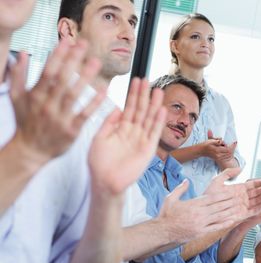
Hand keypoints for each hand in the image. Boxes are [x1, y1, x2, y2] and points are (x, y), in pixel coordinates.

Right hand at [10, 40, 104, 166]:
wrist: (31, 151)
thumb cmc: (26, 122)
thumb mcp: (16, 98)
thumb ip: (19, 75)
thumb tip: (21, 54)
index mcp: (35, 95)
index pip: (47, 71)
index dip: (57, 55)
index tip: (67, 41)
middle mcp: (47, 105)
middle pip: (62, 79)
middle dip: (73, 60)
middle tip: (85, 44)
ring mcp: (59, 118)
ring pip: (73, 95)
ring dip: (85, 77)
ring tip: (96, 62)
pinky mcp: (71, 130)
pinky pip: (84, 115)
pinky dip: (94, 104)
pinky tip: (104, 92)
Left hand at [88, 78, 165, 194]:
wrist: (104, 182)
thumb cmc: (99, 164)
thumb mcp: (99, 138)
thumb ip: (108, 123)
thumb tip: (117, 107)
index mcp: (120, 129)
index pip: (129, 108)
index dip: (133, 95)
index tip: (136, 81)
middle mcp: (132, 133)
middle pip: (140, 110)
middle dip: (144, 95)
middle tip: (147, 80)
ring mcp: (141, 141)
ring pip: (149, 119)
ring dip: (154, 105)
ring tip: (158, 91)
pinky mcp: (148, 150)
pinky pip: (154, 133)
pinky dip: (158, 122)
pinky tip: (161, 110)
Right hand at [158, 179, 239, 241]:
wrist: (162, 231)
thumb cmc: (166, 215)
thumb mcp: (170, 198)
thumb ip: (180, 189)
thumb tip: (186, 181)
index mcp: (193, 204)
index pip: (212, 198)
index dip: (223, 195)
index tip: (231, 192)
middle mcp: (199, 213)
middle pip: (218, 206)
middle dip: (230, 202)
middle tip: (239, 199)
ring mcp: (201, 223)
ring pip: (219, 216)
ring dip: (230, 212)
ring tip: (239, 208)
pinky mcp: (200, 232)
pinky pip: (215, 227)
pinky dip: (224, 224)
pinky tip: (232, 221)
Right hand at [202, 131, 236, 164]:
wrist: (201, 151)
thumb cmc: (206, 144)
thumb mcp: (211, 141)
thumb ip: (216, 140)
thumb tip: (221, 139)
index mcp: (217, 150)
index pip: (228, 149)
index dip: (232, 146)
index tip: (235, 142)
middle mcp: (218, 155)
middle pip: (229, 153)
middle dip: (232, 148)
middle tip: (234, 143)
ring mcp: (218, 157)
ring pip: (228, 155)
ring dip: (230, 151)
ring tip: (229, 146)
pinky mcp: (218, 158)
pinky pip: (226, 156)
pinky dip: (228, 153)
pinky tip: (226, 149)